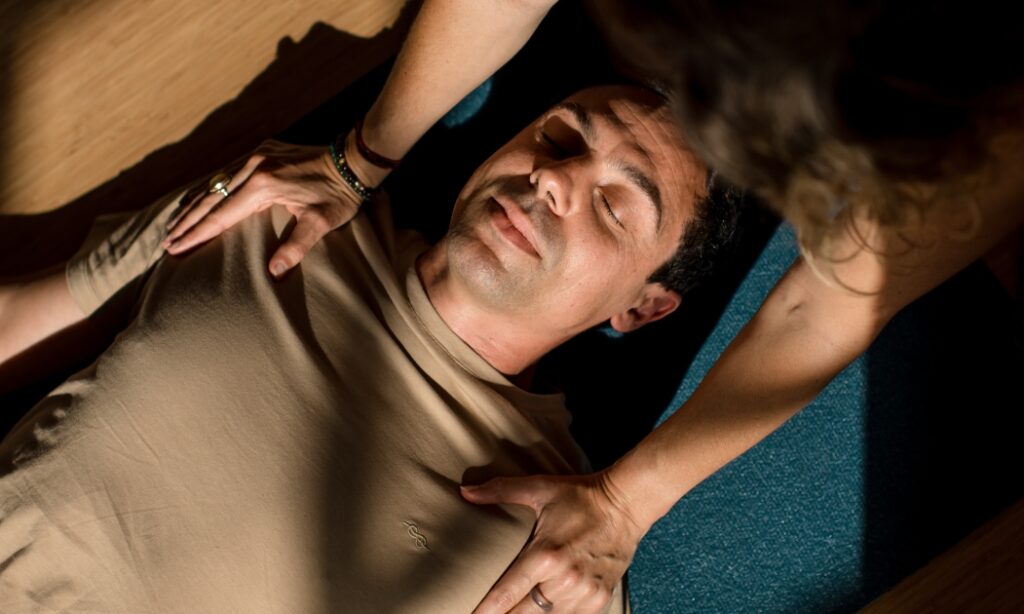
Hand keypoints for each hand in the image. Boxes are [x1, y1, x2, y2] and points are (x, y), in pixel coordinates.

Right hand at [162, 140, 362, 277]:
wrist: (354, 161)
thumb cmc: (339, 195)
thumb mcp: (321, 223)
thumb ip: (296, 247)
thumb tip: (274, 272)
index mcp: (263, 186)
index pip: (221, 215)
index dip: (197, 233)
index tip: (176, 247)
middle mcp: (254, 166)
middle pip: (211, 198)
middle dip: (187, 222)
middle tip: (166, 241)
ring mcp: (257, 156)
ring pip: (216, 182)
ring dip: (194, 203)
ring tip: (175, 223)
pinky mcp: (263, 151)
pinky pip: (229, 171)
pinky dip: (212, 187)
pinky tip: (200, 196)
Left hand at [461, 472, 646, 613]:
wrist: (625, 504)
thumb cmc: (580, 495)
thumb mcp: (539, 488)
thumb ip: (500, 490)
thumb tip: (465, 491)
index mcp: (545, 554)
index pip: (507, 593)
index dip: (487, 611)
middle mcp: (564, 578)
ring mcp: (584, 592)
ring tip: (517, 612)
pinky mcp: (599, 599)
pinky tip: (546, 611)